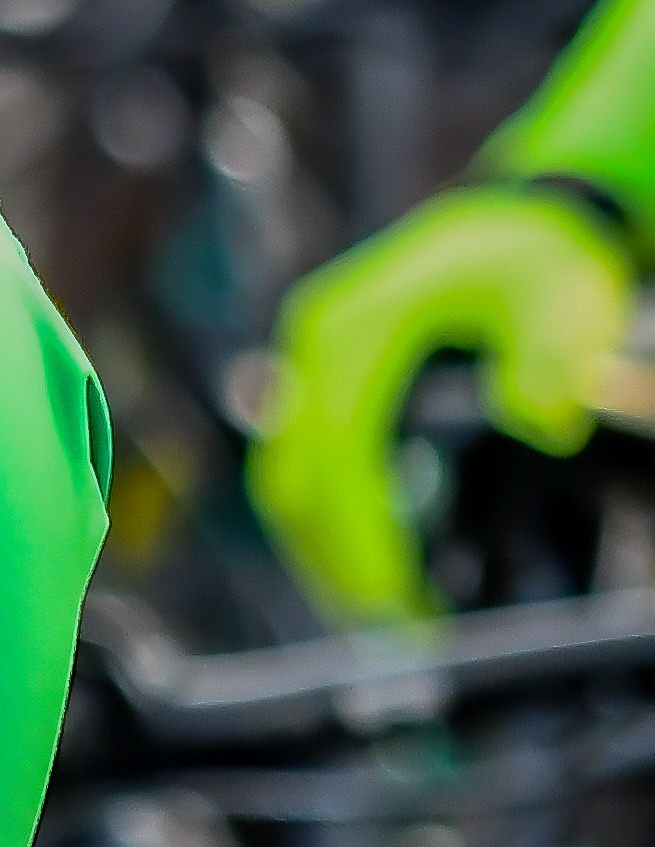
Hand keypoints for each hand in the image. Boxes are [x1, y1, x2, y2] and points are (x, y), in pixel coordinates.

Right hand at [253, 185, 635, 623]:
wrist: (519, 219)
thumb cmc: (538, 260)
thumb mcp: (563, 299)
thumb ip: (550, 358)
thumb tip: (541, 422)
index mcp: (355, 327)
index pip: (338, 448)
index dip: (359, 529)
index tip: (393, 594)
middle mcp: (314, 342)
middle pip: (291, 472)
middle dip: (332, 559)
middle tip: (390, 627)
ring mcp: (308, 358)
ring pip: (283, 473)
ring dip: (318, 547)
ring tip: (377, 611)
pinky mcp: (319, 374)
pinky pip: (298, 458)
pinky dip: (320, 516)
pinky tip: (361, 559)